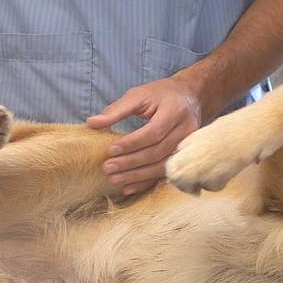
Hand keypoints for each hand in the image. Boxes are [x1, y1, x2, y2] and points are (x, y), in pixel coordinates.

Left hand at [88, 76, 204, 194]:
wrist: (191, 96)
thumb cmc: (162, 94)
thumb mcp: (140, 94)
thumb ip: (117, 110)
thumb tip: (92, 123)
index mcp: (174, 111)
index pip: (153, 132)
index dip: (132, 143)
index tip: (111, 150)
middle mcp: (185, 130)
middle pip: (157, 152)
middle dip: (131, 162)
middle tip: (107, 168)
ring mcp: (187, 146)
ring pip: (162, 166)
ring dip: (136, 176)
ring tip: (114, 179)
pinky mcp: (184, 157)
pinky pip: (164, 174)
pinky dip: (146, 182)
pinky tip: (128, 188)